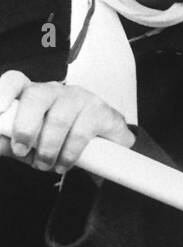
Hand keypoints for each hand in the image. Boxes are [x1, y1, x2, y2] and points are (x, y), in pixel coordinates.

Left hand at [0, 70, 133, 173]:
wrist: (108, 149)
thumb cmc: (62, 142)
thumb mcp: (31, 144)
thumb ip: (10, 143)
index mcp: (34, 95)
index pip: (15, 81)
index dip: (4, 92)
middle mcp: (56, 91)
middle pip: (36, 96)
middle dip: (25, 127)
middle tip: (21, 151)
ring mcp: (81, 98)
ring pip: (59, 118)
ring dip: (48, 148)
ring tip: (45, 164)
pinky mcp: (101, 112)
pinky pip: (81, 132)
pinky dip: (69, 153)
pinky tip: (64, 163)